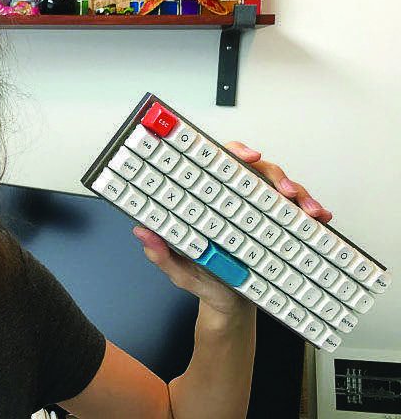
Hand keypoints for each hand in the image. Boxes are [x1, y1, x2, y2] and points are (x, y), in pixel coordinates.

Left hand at [133, 142, 332, 315]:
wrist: (231, 308)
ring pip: (281, 190)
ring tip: (310, 211)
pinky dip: (311, 212)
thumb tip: (142, 231)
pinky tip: (320, 219)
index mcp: (208, 203)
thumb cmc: (203, 282)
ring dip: (299, 195)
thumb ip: (161, 253)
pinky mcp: (279, 228)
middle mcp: (235, 203)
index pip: (218, 166)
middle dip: (276, 175)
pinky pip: (297, 214)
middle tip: (286, 191)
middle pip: (256, 172)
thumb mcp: (179, 271)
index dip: (233, 153)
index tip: (247, 155)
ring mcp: (259, 214)